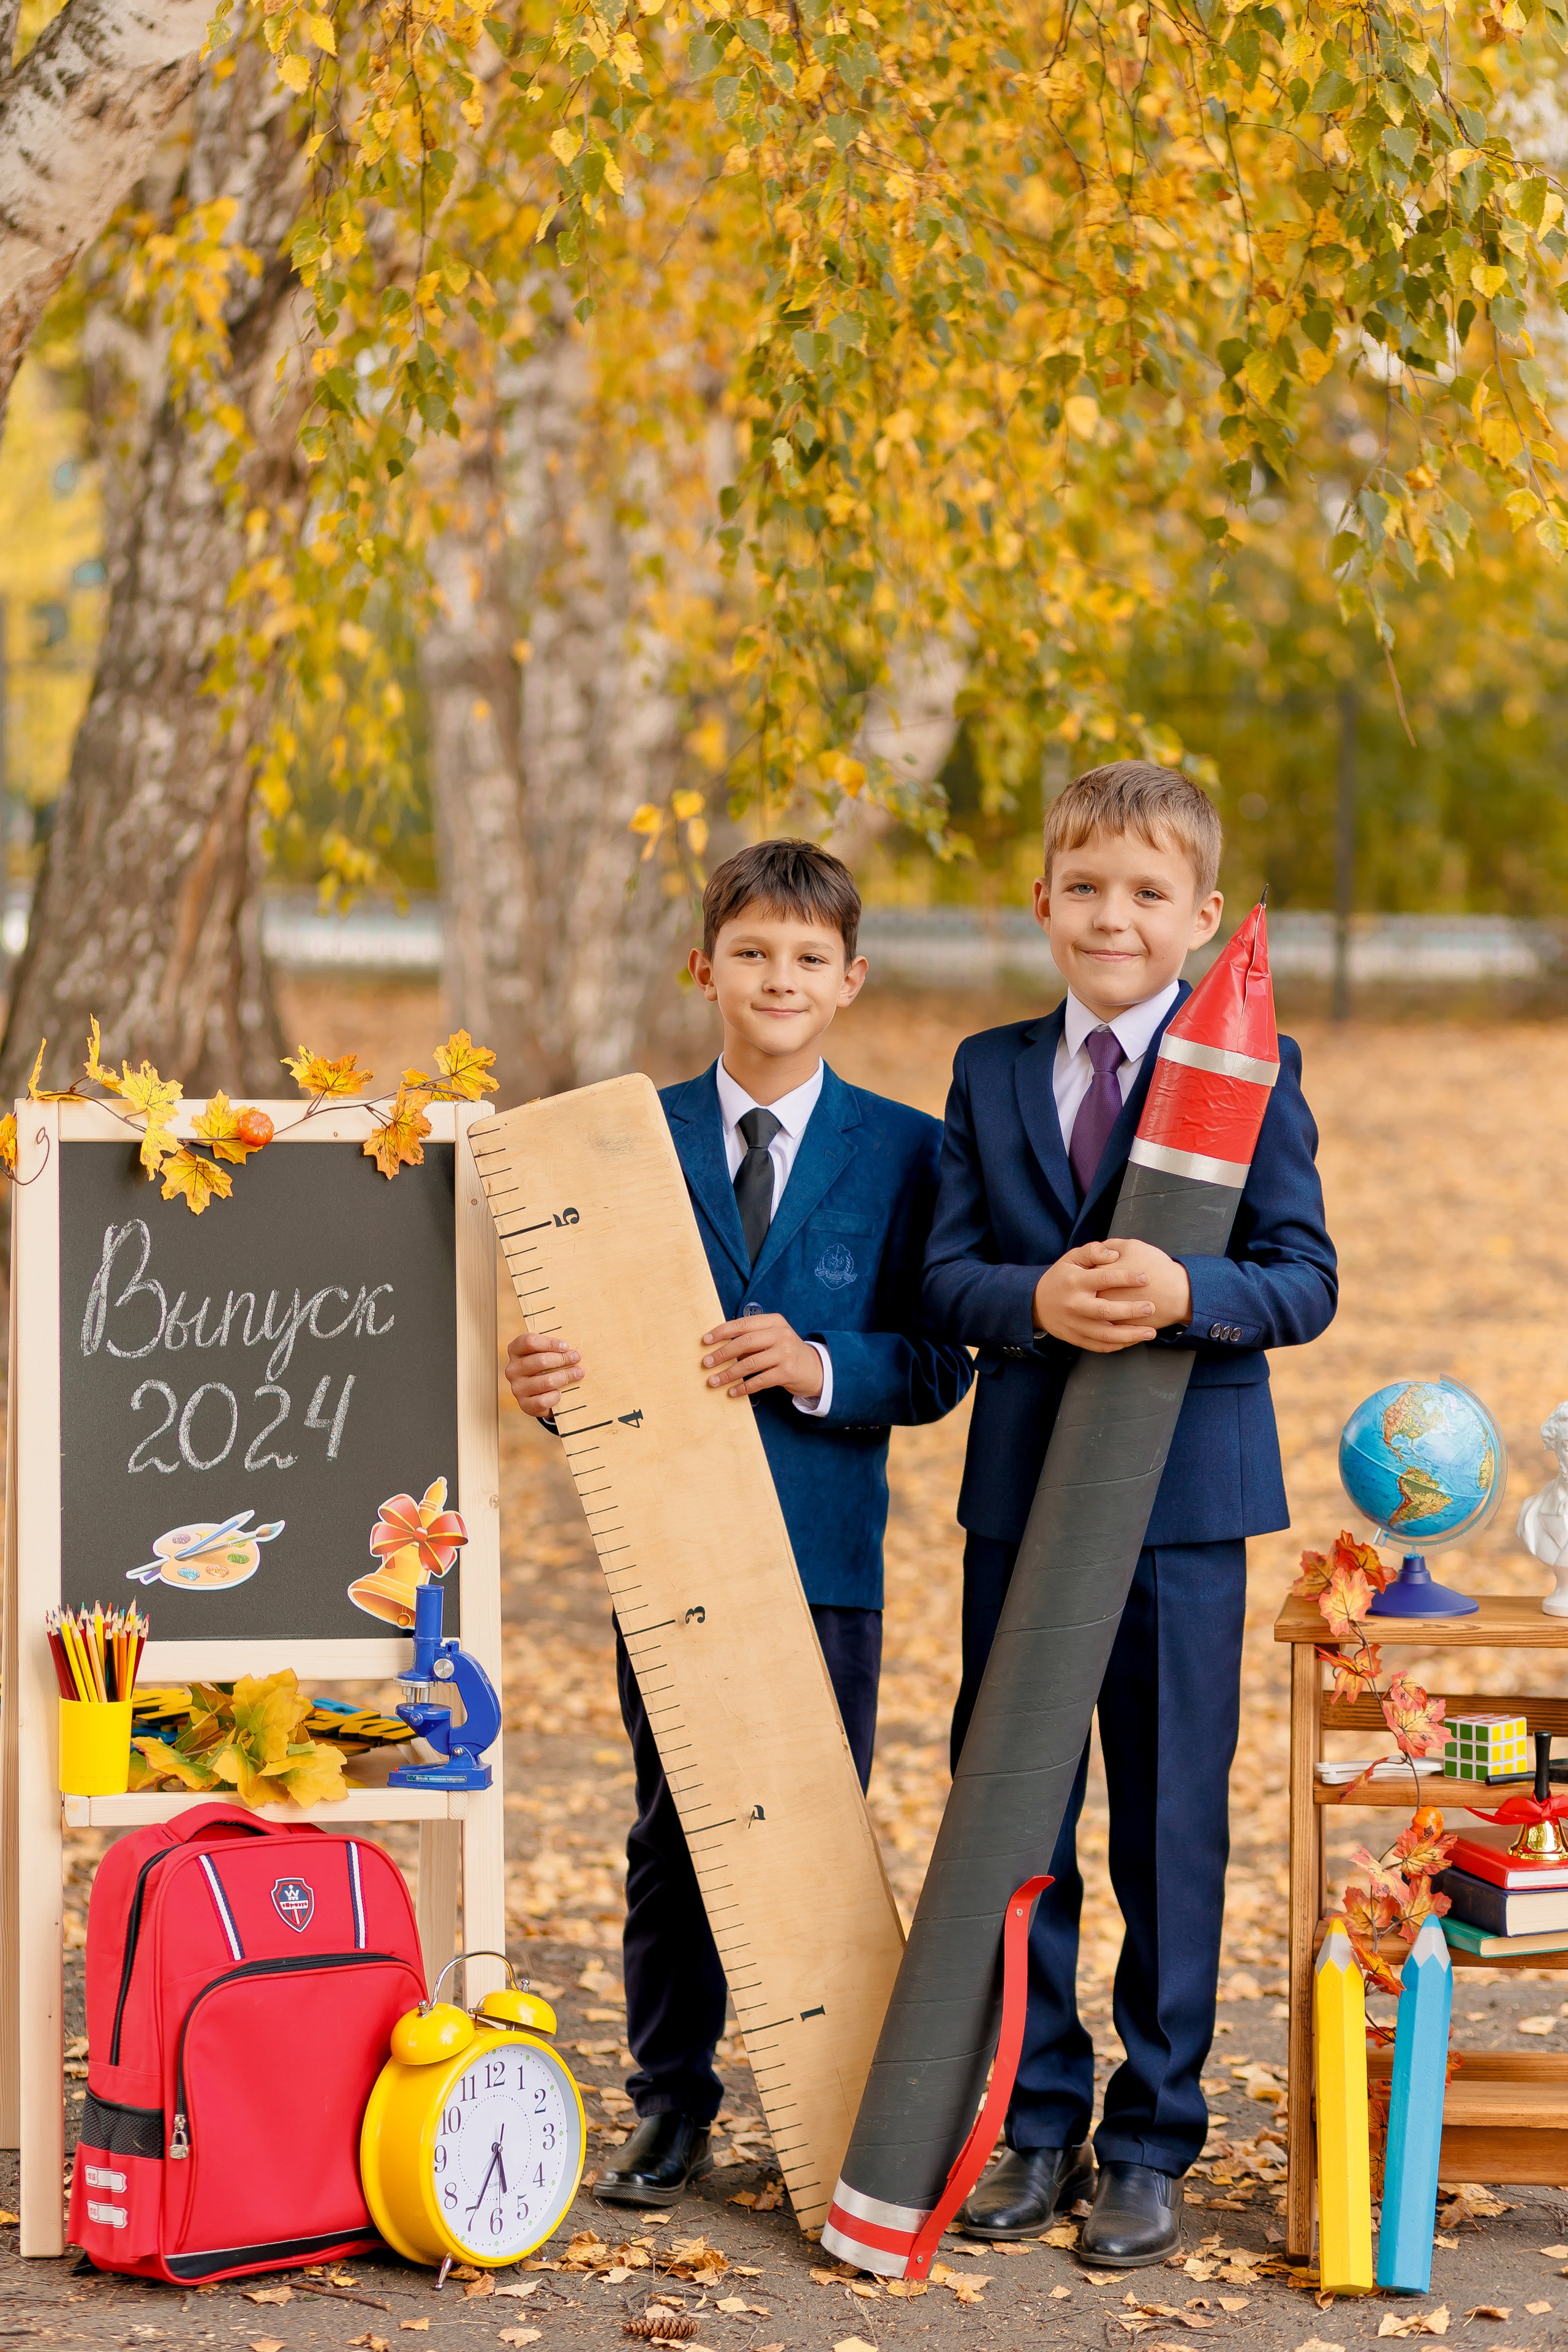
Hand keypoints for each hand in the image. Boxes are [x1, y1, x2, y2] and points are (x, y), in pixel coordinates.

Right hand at [505, 1329, 583, 1416]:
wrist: (540, 1394)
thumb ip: (555, 1348)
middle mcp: (512, 1369)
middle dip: (563, 1359)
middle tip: (576, 1358)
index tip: (565, 1346)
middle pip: (540, 1360)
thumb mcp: (546, 1353)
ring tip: (578, 1373)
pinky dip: (555, 1396)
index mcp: (515, 1351)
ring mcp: (517, 1388)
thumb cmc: (546, 1367)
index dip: (550, 1343)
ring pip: (546, 1381)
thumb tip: (573, 1351)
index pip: (529, 1342)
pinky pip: (543, 1400)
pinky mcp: (524, 1404)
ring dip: (565, 1376)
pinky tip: (560, 1392)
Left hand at [701, 1312, 823, 1400]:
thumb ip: (751, 1338)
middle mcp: (781, 1334)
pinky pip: (759, 1381)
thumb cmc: (786, 1352)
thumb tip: (719, 1346)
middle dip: (722, 1354)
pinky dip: (743, 1388)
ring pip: (749, 1364)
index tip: (705, 1341)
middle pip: (744, 1343)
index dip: (722, 1332)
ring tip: (714, 1381)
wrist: (815, 1368)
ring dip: (728, 1374)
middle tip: (706, 1363)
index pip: (743, 1324)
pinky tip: (732, 1392)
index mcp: (774, 1321)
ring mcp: (785, 1353)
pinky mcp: (787, 1372)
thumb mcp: (772, 1338)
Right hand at [1031, 1240, 1181, 1353]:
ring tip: (1151, 1332)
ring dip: (1130, 1335)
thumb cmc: (1062, 1277)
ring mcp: (1076, 1325)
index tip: (1146, 1277)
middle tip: (1151, 1307)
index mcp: (1075, 1282)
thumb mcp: (1071, 1258)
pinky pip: (1100, 1346)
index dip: (1126, 1277)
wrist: (1036, 1304)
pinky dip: (1119, 1345)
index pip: (1103, 1279)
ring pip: (1105, 1335)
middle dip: (1131, 1311)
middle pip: (1105, 1311)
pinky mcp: (1077, 1339)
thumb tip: (1114, 1254)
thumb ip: (1092, 1251)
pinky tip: (1135, 1340)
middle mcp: (1075, 1305)